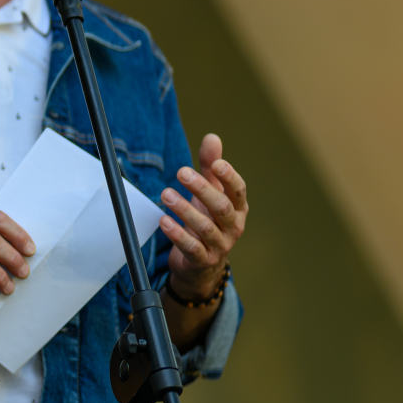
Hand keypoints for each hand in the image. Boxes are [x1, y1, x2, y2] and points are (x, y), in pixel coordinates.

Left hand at [160, 133, 246, 298]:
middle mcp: (233, 226)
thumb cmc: (207, 220)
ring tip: (166, 194)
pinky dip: (177, 234)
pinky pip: (191, 247)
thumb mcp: (209, 193)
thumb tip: (212, 137)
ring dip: (185, 210)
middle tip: (181, 172)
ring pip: (205, 228)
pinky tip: (163, 221)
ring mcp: (220, 245)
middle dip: (202, 189)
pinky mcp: (203, 260)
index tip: (216, 164)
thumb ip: (210, 167)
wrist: (201, 264)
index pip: (238, 191)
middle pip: (222, 207)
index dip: (229, 177)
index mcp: (238, 208)